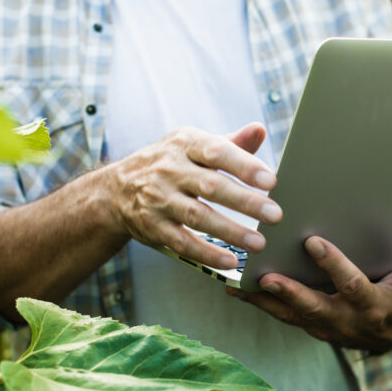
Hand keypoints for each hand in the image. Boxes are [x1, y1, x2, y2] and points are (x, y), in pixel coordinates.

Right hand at [105, 122, 281, 268]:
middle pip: (211, 186)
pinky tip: (230, 261)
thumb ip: (230, 143)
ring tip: (259, 242)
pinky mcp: (152, 226)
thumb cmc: (170, 164)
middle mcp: (169, 170)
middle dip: (245, 201)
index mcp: (185, 144)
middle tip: (275, 215)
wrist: (116, 189)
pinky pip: (182, 242)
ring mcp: (158, 199)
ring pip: (198, 216)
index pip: (217, 152)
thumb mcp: (194, 146)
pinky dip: (207, 253)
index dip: (244, 165)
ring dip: (231, 231)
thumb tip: (260, 130)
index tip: (271, 180)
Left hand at [227, 237, 391, 351]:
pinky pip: (281, 315)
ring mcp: (323, 327)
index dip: (334, 265)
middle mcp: (344, 321)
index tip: (313, 242)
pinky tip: (236, 288)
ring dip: (262, 301)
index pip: (351, 285)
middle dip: (289, 291)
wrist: (390, 335)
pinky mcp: (308, 326)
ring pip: (289, 315)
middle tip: (265, 276)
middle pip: (313, 307)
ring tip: (237, 284)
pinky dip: (258, 303)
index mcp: (372, 307)